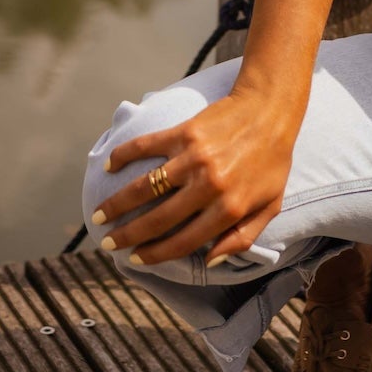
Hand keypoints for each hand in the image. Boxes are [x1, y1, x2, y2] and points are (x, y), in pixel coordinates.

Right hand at [90, 88, 298, 267]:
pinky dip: (123, 156)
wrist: (271, 111)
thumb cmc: (273, 162)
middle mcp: (208, 185)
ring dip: (116, 203)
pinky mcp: (184, 132)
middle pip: (157, 219)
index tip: (136, 259)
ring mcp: (193, 158)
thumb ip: (243, 237)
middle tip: (107, 243)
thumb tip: (211, 261)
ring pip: (144, 187)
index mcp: (229, 208)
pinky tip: (108, 166)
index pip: (183, 241)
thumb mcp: (270, 205)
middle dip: (127, 235)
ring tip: (99, 215)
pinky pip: (145, 147)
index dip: (155, 254)